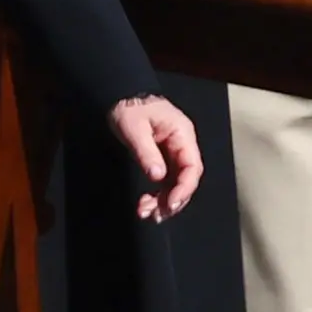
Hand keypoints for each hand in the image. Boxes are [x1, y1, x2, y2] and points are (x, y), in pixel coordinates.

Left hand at [107, 94, 203, 221]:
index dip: (184, 188)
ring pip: (176, 183)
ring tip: (147, 212)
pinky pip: (166, 181)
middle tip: (155, 214)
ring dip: (164, 201)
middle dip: (173, 199)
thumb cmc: (129, 107)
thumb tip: (158, 176)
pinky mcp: (162, 159)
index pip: (192, 166)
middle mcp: (181, 145)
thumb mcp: (134, 128)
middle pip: (186, 179)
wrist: (119, 97)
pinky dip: (158, 195)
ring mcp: (173, 153)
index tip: (170, 203)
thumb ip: (146, 152)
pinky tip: (147, 204)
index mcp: (182, 134)